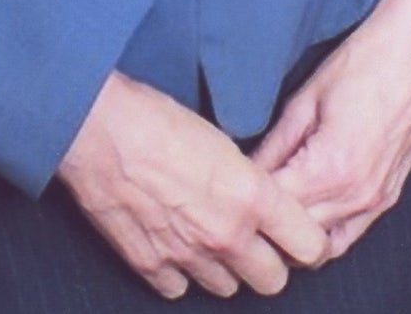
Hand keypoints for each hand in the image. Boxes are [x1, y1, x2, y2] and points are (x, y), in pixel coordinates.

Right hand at [58, 71, 329, 299]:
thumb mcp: (225, 142)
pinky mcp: (150, 266)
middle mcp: (225, 234)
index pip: (308, 246)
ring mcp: (187, 256)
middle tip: (259, 241)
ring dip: (226, 268)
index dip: (308, 242)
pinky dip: (182, 272)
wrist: (102, 131)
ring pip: (228, 289)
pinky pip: (180, 289)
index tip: (301, 236)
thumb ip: (250, 183)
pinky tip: (178, 244)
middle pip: (273, 281)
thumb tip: (264, 202)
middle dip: (271, 263)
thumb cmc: (162, 122)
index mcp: (252, 197)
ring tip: (213, 237)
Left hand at [253, 0, 410, 256]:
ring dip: (294, 233)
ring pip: (320, 246)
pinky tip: (307, 208)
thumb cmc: (368, 60)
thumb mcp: (307, 98)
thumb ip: (275, 144)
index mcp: (332, 168)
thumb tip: (246, 173)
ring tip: (273, 206)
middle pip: (294, 235)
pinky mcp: (389, 196)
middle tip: (244, 200)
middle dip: (266, 220)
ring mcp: (376, 200)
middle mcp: (356, 195)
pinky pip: (348, 235)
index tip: (229, 188)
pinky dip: (323, 232)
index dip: (246, 199)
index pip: (273, 208)